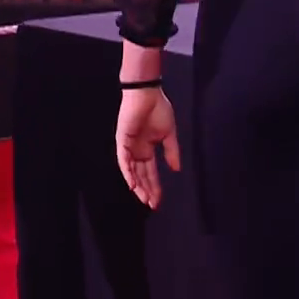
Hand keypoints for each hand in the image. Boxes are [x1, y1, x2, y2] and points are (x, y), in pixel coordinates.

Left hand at [116, 87, 180, 208]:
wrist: (148, 94)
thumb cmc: (159, 109)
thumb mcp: (169, 134)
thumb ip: (171, 152)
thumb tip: (176, 170)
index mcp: (147, 149)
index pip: (150, 172)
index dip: (155, 186)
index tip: (159, 201)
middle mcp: (137, 151)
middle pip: (141, 175)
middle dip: (147, 190)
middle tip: (152, 205)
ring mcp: (129, 147)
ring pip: (132, 172)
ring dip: (138, 186)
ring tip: (144, 199)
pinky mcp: (122, 141)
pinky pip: (123, 160)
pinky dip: (128, 173)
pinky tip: (133, 185)